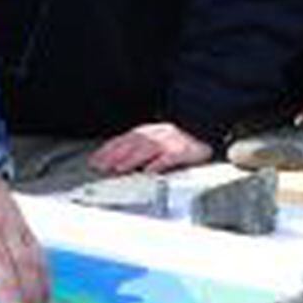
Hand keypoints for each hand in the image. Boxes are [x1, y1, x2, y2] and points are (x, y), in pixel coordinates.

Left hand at [88, 122, 212, 173]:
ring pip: (148, 148)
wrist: (208, 133)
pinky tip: (149, 171)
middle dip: (114, 155)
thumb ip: (139, 150)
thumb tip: (115, 162)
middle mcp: (158, 133)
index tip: (94, 161)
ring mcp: (171, 140)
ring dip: (131, 159)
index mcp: (149, 132)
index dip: (108, 150)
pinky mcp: (185, 150)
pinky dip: (158, 163)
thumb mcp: (158, 141)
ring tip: (119, 169)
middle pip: (132, 143)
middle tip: (102, 166)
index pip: (124, 139)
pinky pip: (170, 156)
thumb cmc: (181, 142)